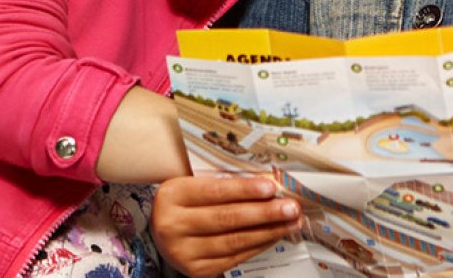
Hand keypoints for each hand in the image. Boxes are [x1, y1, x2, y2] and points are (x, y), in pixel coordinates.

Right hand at [151, 175, 302, 277]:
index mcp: (173, 196)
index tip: (271, 187)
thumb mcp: (193, 184)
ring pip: (234, 241)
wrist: (162, 231)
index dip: (245, 190)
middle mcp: (173, 226)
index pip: (214, 191)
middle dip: (264, 213)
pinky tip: (274, 235)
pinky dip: (258, 245)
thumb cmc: (185, 202)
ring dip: (268, 231)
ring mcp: (183, 252)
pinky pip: (234, 257)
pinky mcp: (196, 269)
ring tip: (290, 222)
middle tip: (290, 207)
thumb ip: (223, 183)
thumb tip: (267, 186)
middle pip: (226, 218)